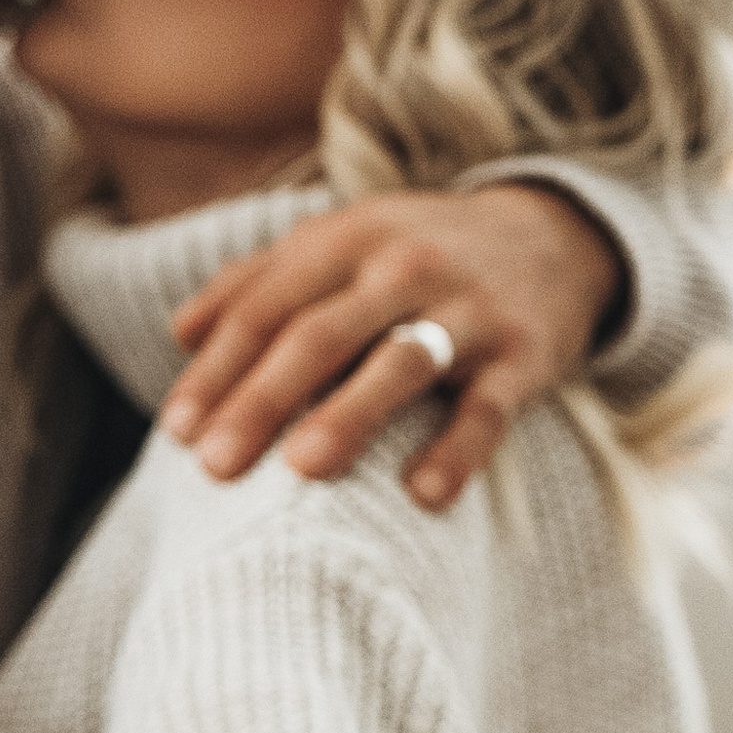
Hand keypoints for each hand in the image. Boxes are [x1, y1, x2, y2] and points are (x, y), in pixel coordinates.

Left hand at [157, 186, 623, 511]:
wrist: (554, 238)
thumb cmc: (417, 258)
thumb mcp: (342, 247)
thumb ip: (260, 282)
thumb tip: (181, 333)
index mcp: (345, 240)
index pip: (267, 307)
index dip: (219, 369)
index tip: (179, 431)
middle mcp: (402, 265)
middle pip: (320, 334)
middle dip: (263, 399)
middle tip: (215, 466)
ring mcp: (467, 309)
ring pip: (400, 362)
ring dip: (350, 414)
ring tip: (301, 470)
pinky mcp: (524, 353)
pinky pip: (488, 407)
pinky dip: (457, 449)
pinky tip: (423, 494)